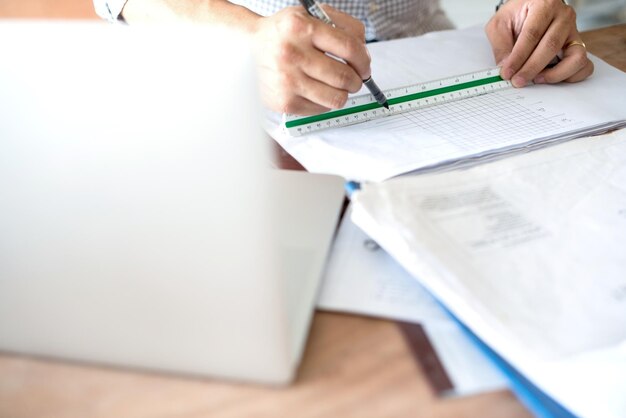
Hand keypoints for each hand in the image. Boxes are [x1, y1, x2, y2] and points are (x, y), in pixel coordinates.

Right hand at [253, 5, 370, 114]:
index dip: (364, 61)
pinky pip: (320, 109)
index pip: (349, 48)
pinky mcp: (283, 101)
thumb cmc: (284, 34)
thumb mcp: (311, 15)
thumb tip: (364, 56)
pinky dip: (325, 102)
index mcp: (301, 27)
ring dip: (343, 93)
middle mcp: (292, 54)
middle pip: (345, 77)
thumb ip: (344, 26)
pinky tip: (317, 91)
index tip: (365, 66)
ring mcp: (287, 81)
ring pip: (336, 98)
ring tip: (337, 86)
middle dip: (357, 80)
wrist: (246, 49)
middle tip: (354, 79)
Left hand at [485, 0, 592, 86]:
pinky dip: (570, 76)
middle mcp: (563, 17)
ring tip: (536, 79)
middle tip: (517, 81)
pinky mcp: (578, 46)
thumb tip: (505, 68)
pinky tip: (551, 78)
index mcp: (544, 5)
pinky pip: (584, 66)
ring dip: (555, 74)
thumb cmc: (517, 15)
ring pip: (575, 57)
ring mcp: (574, 32)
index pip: (532, 34)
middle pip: (551, 46)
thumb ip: (501, 46)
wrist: (531, 8)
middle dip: (531, 68)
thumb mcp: (500, 24)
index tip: (507, 73)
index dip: (519, 57)